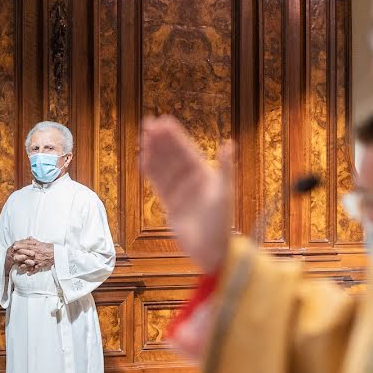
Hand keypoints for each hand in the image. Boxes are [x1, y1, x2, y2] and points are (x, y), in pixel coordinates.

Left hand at [12, 238, 53, 273]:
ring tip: (19, 267)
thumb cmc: (49, 248)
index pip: (27, 245)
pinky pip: (36, 269)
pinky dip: (32, 272)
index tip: (14, 246)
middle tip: (13, 257)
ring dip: (24, 265)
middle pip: (26, 254)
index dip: (20, 246)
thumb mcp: (41, 243)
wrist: (57, 253)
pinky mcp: (41, 265)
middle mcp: (36, 253)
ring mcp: (38, 260)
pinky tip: (28, 273)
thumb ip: (34, 241)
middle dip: (19, 256)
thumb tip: (29, 238)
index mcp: (36, 247)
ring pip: (29, 263)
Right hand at [140, 115, 233, 272]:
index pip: (186, 150)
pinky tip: (142, 160)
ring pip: (164, 167)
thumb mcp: (224, 193)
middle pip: (172, 155)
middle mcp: (191, 180)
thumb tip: (229, 143)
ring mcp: (180, 192)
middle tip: (148, 123)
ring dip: (154, 152)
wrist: (210, 251)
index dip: (175, 136)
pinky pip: (158, 184)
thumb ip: (225, 167)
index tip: (164, 122)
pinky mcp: (170, 204)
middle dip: (161, 140)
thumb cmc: (221, 223)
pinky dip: (150, 172)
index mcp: (205, 175)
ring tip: (144, 138)